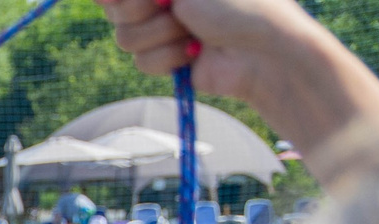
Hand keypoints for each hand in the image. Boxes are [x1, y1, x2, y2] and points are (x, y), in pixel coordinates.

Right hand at [98, 0, 282, 96]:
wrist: (263, 52)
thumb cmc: (237, 4)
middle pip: (115, 7)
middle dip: (139, 10)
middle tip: (171, 6)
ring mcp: (165, 27)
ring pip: (124, 36)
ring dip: (159, 35)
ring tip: (193, 31)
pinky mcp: (167, 58)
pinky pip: (141, 62)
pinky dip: (167, 58)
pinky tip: (195, 52)